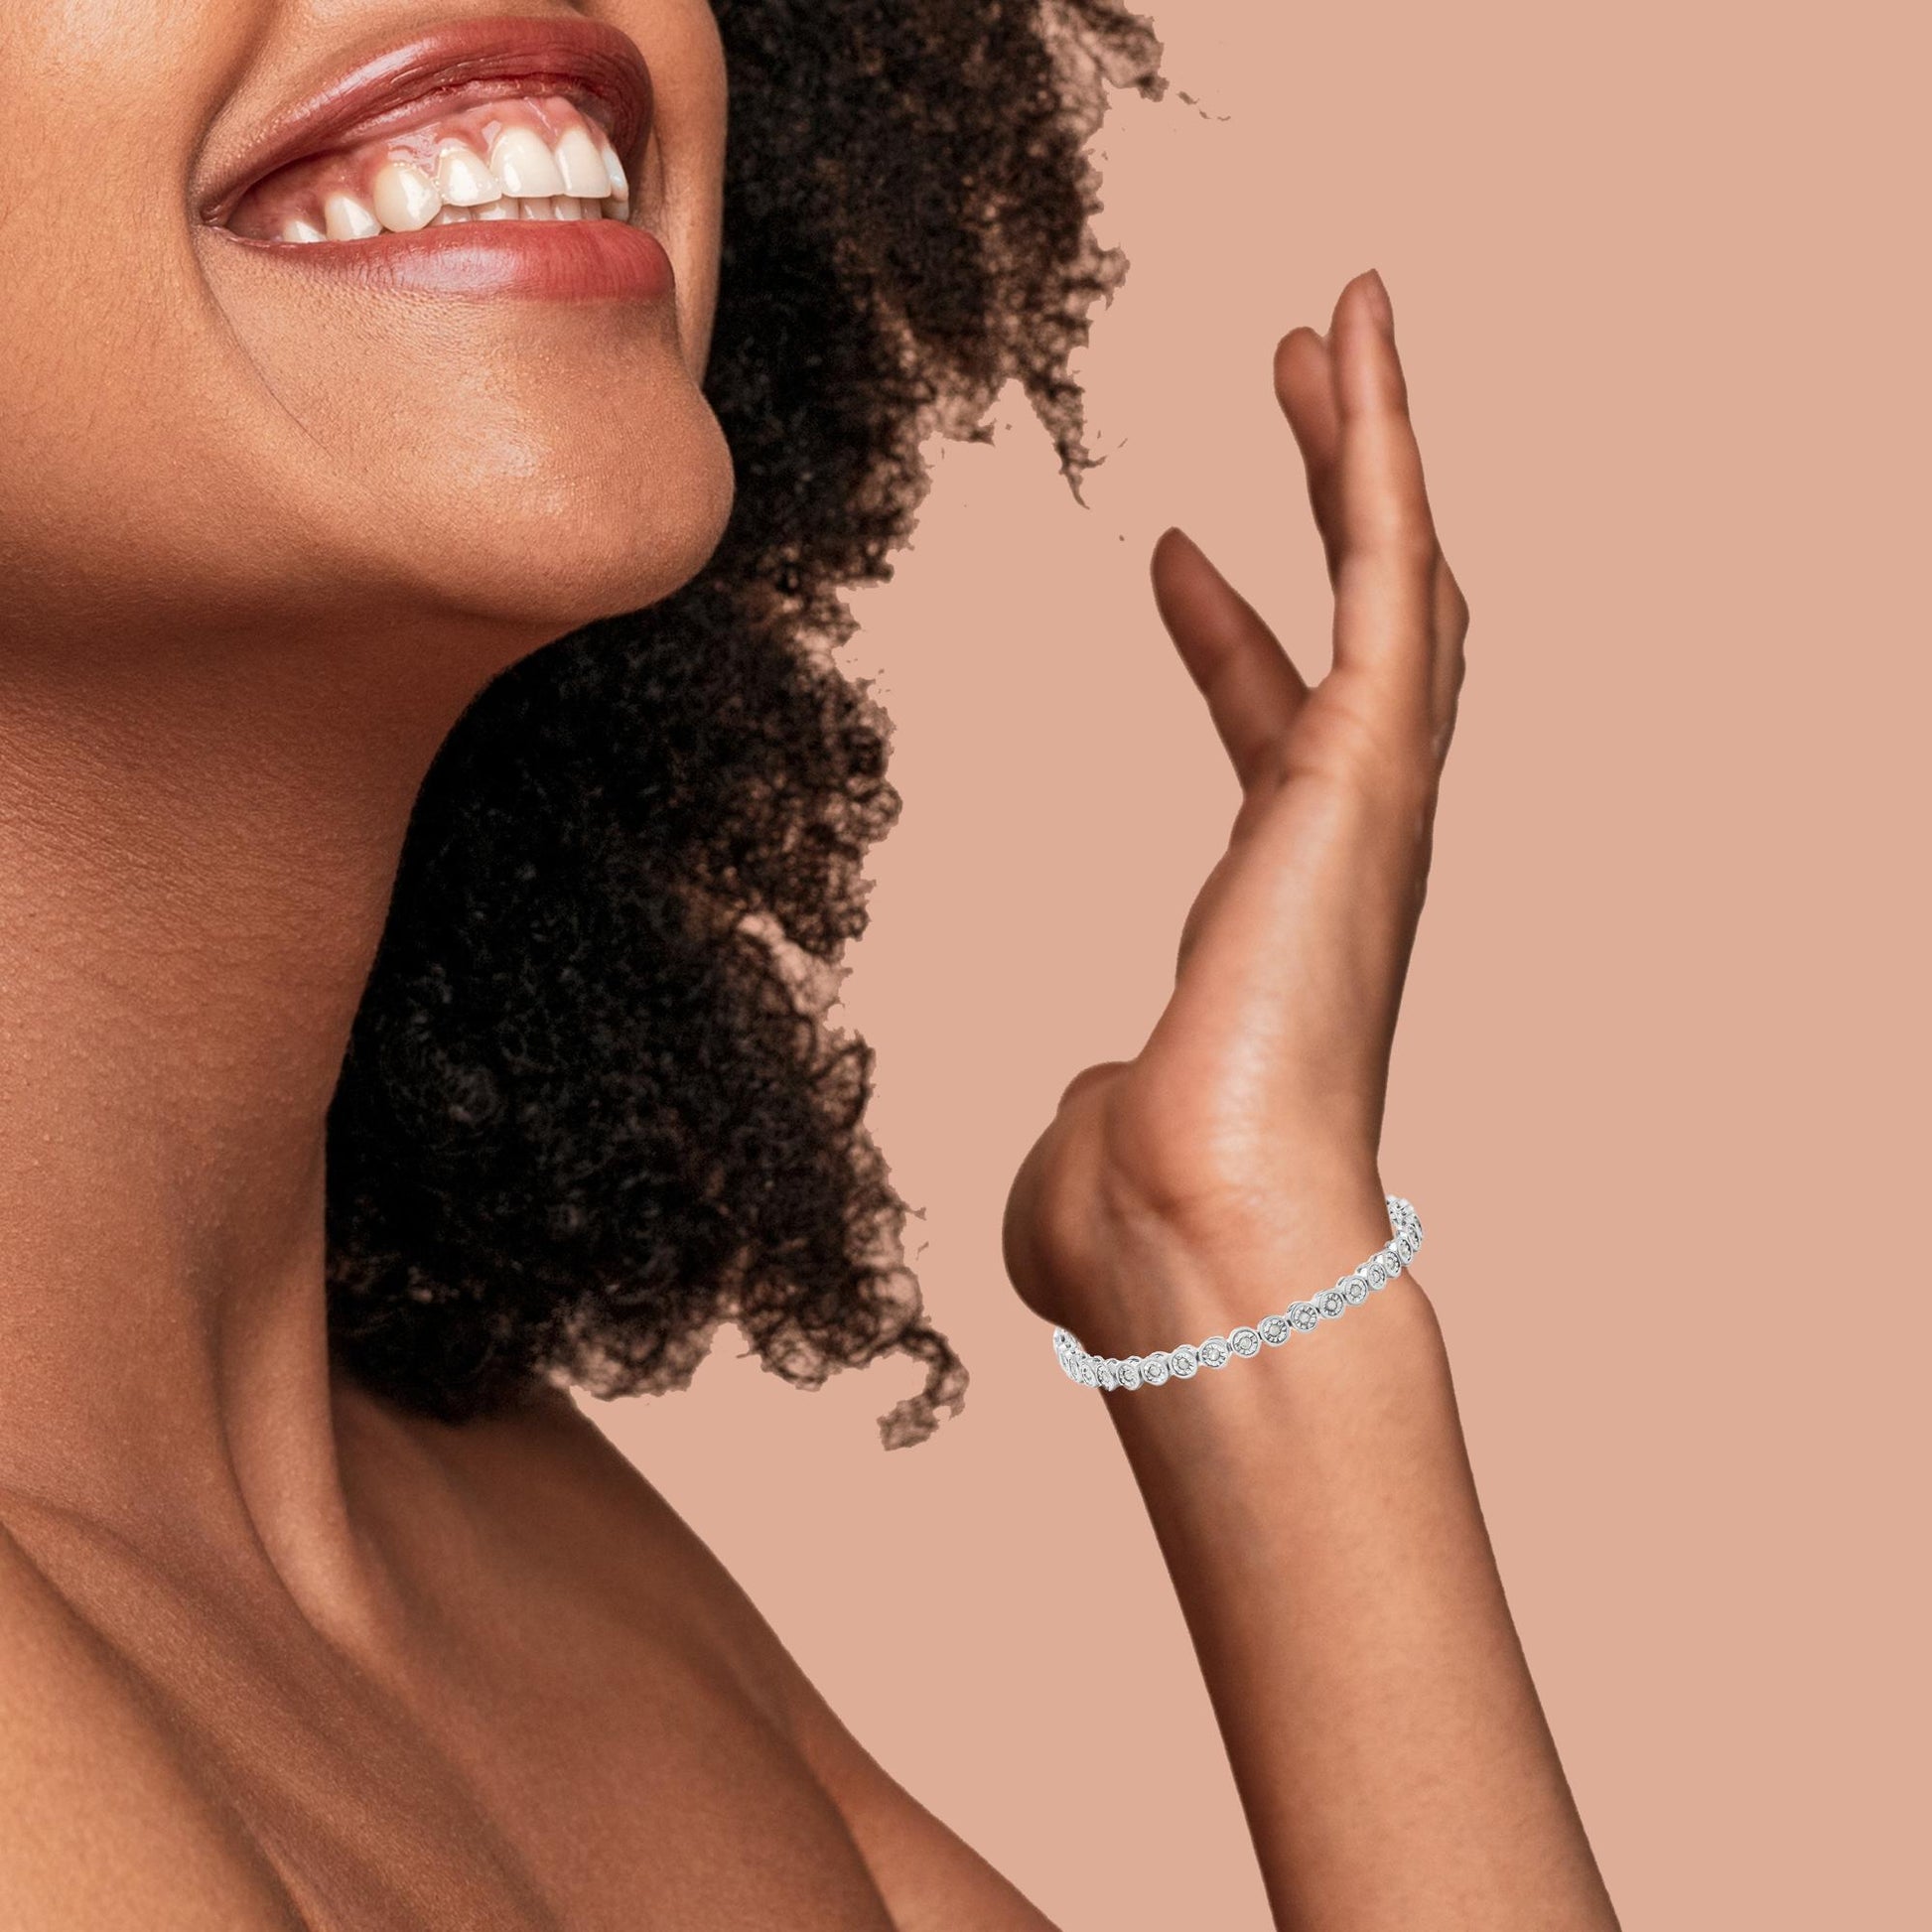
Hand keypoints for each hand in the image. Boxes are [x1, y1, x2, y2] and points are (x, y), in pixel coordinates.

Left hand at [1002, 269, 1467, 1349]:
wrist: (1193, 1236)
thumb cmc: (1142, 1216)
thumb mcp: (1098, 1132)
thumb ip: (1101, 1099)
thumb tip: (1095, 1106)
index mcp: (1279, 909)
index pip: (1265, 737)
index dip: (1230, 641)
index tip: (1172, 557)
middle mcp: (1345, 845)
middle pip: (1362, 630)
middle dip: (1333, 504)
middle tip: (1303, 389)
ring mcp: (1369, 802)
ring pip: (1397, 578)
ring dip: (1370, 448)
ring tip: (1334, 329)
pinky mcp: (1369, 764)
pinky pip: (1389, 568)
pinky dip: (1381, 446)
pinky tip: (1352, 340)